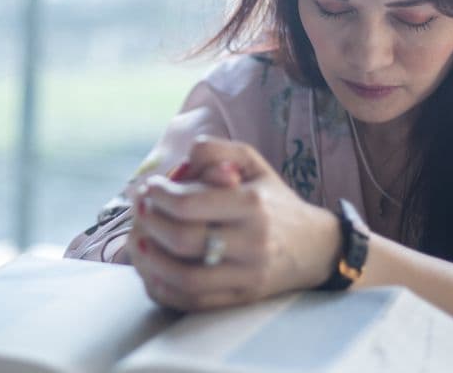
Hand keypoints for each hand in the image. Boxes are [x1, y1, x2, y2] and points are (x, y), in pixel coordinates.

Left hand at [126, 136, 339, 310]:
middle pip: (183, 241)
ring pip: (185, 278)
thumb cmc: (272, 199)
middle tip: (140, 212)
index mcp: (252, 204)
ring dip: (150, 261)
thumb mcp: (251, 163)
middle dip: (150, 225)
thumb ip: (215, 151)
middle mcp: (252, 243)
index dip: (159, 197)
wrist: (314, 247)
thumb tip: (180, 164)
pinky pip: (193, 302)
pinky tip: (151, 270)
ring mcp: (247, 276)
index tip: (149, 189)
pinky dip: (164, 289)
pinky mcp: (241, 299)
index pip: (190, 205)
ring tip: (138, 241)